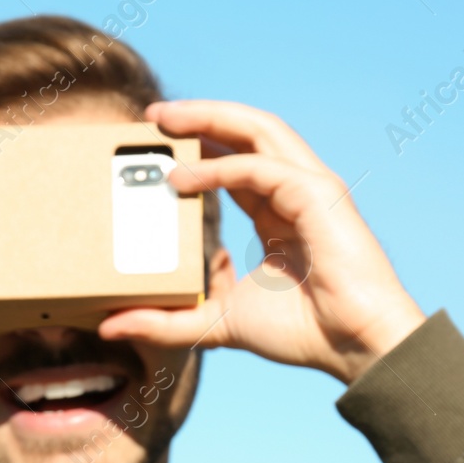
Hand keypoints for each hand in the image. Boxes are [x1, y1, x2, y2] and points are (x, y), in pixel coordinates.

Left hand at [99, 100, 426, 384]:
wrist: (354, 345)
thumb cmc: (303, 332)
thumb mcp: (218, 324)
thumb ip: (168, 323)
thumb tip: (109, 326)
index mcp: (277, 210)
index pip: (234, 161)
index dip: (197, 145)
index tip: (153, 146)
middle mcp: (294, 190)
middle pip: (246, 132)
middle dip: (199, 116)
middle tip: (151, 117)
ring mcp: (309, 188)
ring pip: (258, 131)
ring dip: (209, 119)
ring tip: (165, 122)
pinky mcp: (317, 195)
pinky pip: (261, 168)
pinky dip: (220, 167)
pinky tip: (184, 178)